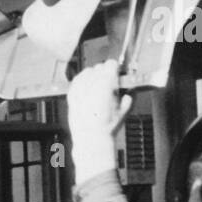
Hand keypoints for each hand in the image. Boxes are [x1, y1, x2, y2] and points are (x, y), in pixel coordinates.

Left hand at [67, 59, 131, 182]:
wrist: (91, 137)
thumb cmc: (108, 125)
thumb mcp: (125, 110)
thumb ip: (128, 95)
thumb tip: (129, 89)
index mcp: (107, 83)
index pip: (111, 64)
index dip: (115, 68)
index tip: (116, 72)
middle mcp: (92, 82)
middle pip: (99, 67)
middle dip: (104, 73)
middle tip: (108, 82)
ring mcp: (80, 87)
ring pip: (87, 72)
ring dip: (93, 76)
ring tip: (97, 86)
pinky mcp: (71, 93)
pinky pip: (77, 80)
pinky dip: (82, 81)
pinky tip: (86, 87)